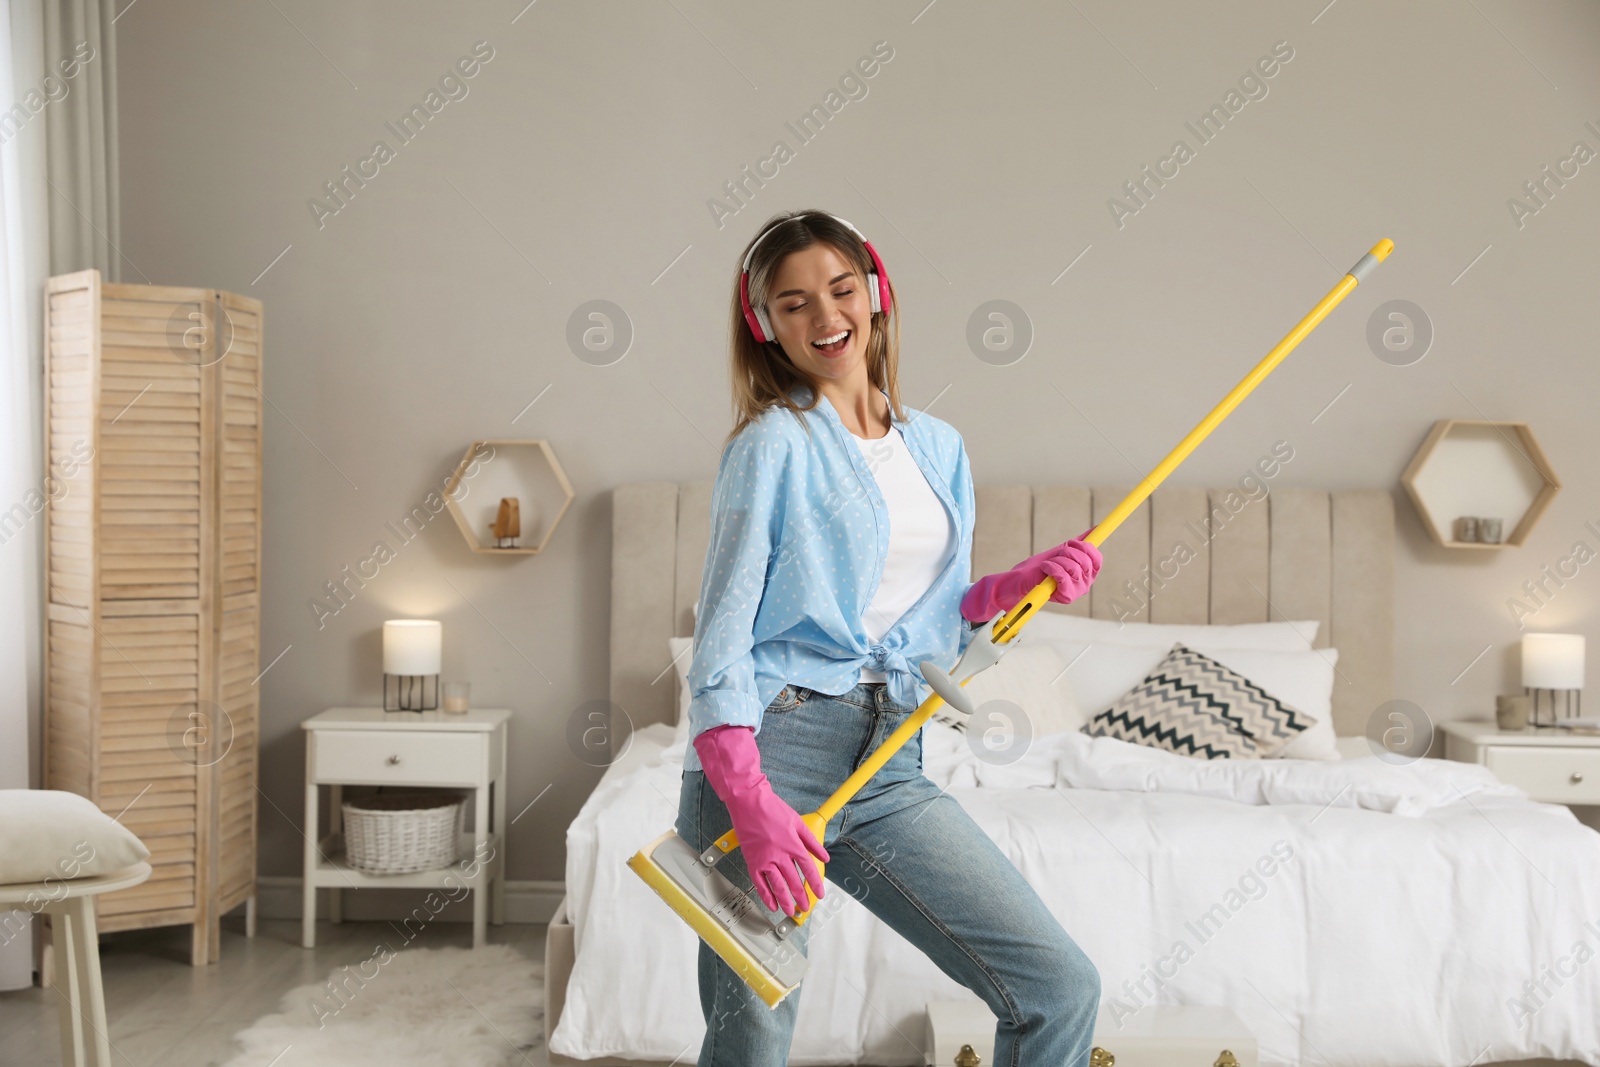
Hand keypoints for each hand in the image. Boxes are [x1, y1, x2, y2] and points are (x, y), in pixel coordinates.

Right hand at [693, 725, 827, 915]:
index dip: (815, 884)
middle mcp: (781, 855)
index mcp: (794, 845)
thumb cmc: (772, 809)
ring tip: (791, 911)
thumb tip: (824, 856)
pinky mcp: (752, 861)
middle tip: (805, 907)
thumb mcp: (798, 822)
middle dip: (802, 897)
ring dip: (786, 901)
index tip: (819, 893)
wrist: (749, 802)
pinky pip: (759, 884)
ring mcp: (765, 860)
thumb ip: (812, 842)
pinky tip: (772, 904)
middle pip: (794, 882)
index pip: (808, 870)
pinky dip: (766, 896)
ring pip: (778, 887)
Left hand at [1036, 532, 1101, 603]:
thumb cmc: (1040, 567)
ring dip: (1056, 561)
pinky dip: (1051, 568)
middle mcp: (1085, 583)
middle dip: (1067, 552)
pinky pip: (1063, 576)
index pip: (1097, 559)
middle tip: (1056, 555)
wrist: (1021, 580)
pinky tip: (1045, 569)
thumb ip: (1079, 543)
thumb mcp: (1061, 551)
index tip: (1071, 542)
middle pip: (1086, 561)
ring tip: (1048, 564)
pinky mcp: (1067, 596)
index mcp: (1087, 573)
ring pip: (1073, 568)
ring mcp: (1077, 591)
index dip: (1085, 547)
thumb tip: (1095, 529)